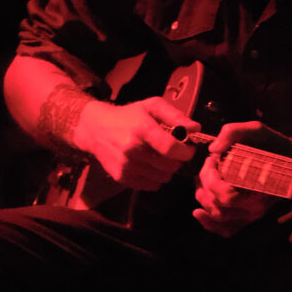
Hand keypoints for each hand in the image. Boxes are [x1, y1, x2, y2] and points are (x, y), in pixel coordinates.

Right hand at [76, 96, 200, 190]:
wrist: (95, 129)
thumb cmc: (128, 116)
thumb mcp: (151, 106)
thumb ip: (175, 116)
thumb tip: (195, 128)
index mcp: (142, 129)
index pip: (171, 148)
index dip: (186, 152)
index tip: (188, 149)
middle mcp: (133, 150)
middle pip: (169, 166)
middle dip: (177, 160)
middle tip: (174, 153)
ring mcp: (126, 166)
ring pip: (162, 178)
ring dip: (166, 170)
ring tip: (160, 158)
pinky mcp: (122, 177)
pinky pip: (151, 185)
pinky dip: (155, 178)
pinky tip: (150, 165)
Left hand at [192, 120, 291, 236]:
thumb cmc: (273, 145)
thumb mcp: (256, 129)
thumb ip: (232, 132)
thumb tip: (213, 149)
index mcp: (258, 187)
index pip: (222, 193)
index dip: (209, 176)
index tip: (213, 159)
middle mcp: (256, 207)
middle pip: (217, 205)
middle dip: (204, 184)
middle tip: (208, 166)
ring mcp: (253, 215)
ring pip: (218, 217)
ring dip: (203, 200)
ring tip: (202, 182)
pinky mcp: (249, 218)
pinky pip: (227, 230)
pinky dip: (210, 225)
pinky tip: (199, 213)